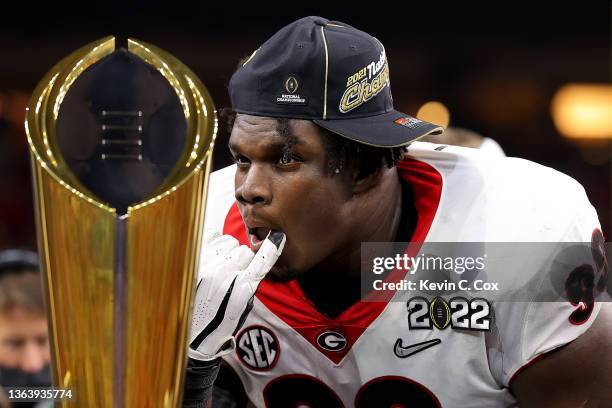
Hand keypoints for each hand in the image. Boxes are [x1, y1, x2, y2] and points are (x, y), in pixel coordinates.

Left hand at [188, 230, 285, 360]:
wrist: (190, 333)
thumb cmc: (218, 323)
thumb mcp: (242, 308)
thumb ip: (250, 284)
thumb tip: (254, 262)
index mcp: (242, 288)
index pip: (262, 261)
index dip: (272, 247)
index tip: (276, 238)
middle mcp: (226, 274)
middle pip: (244, 251)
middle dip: (243, 259)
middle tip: (234, 273)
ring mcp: (208, 266)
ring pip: (229, 242)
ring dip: (229, 251)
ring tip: (221, 266)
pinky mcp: (194, 261)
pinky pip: (211, 238)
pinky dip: (214, 245)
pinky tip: (212, 257)